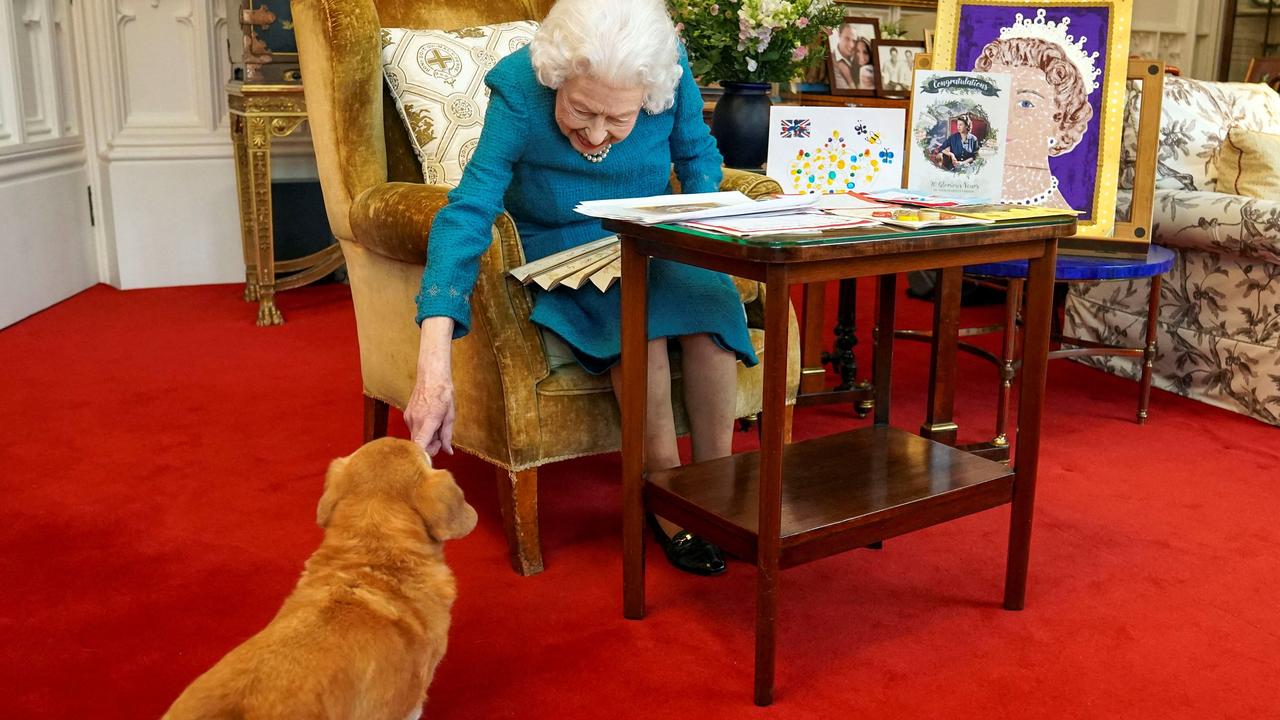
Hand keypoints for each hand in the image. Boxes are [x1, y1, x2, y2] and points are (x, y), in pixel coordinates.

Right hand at [404, 317, 455, 455]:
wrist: (431, 376)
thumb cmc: (444, 394)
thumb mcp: (450, 416)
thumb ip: (447, 436)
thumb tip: (448, 452)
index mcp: (428, 421)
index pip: (420, 446)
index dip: (425, 456)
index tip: (434, 456)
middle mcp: (415, 421)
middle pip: (418, 445)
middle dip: (430, 447)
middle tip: (440, 439)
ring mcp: (409, 418)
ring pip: (416, 437)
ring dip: (426, 438)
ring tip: (437, 426)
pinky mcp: (406, 415)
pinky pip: (414, 430)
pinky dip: (422, 431)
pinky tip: (430, 422)